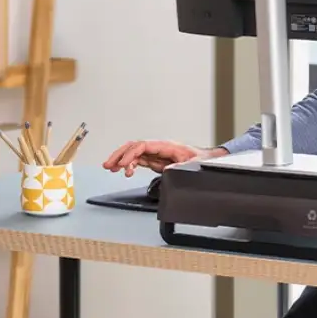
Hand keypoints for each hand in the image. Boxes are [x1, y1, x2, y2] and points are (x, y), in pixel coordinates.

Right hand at [102, 140, 227, 176]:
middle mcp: (159, 148)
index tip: (124, 165)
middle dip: (120, 154)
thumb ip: (180, 166)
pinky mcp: (157, 160)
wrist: (207, 159)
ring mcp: (157, 153)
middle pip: (135, 146)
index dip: (132, 154)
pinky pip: (140, 160)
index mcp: (166, 146)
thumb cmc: (201, 159)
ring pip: (135, 153)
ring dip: (122, 159)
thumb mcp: (193, 163)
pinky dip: (130, 165)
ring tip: (111, 167)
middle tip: (108, 164)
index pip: (143, 146)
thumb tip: (167, 169)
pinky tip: (125, 171)